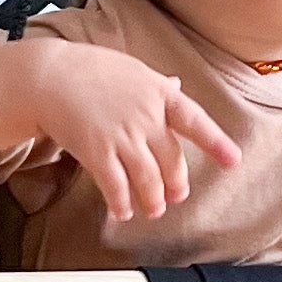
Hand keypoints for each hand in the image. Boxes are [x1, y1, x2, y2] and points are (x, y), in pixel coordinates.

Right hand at [42, 46, 241, 223]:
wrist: (48, 76)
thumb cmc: (91, 70)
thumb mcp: (133, 70)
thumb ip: (157, 85)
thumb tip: (178, 85)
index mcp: (159, 94)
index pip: (194, 120)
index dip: (215, 142)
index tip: (233, 160)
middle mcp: (145, 117)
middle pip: (171, 160)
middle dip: (176, 184)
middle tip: (176, 196)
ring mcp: (122, 136)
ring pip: (148, 179)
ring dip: (152, 200)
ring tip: (153, 210)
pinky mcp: (97, 152)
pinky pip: (116, 186)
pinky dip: (121, 202)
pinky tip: (122, 211)